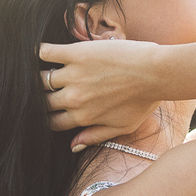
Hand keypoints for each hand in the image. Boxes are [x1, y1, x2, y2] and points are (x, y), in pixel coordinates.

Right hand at [39, 39, 163, 146]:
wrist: (156, 73)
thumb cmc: (144, 101)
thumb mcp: (122, 127)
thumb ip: (95, 136)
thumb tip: (72, 145)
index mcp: (83, 117)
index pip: (53, 122)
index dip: (48, 117)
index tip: (50, 109)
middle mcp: (74, 99)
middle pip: (44, 102)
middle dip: (42, 98)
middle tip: (44, 89)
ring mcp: (73, 76)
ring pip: (41, 79)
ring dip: (39, 75)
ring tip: (41, 70)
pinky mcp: (76, 54)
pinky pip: (46, 53)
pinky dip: (39, 51)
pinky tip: (39, 50)